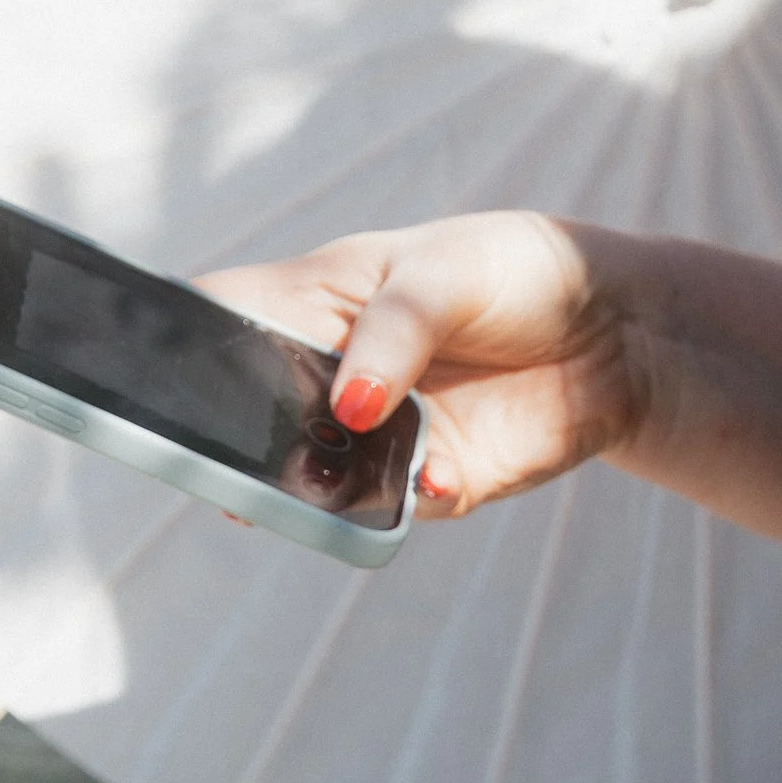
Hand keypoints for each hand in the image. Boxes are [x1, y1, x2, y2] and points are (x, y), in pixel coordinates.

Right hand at [200, 215, 642, 516]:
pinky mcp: (432, 482)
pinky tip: (437, 478)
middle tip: (236, 457)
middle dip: (236, 445)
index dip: (181, 351)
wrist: (621, 331)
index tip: (160, 381)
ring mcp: (376, 436)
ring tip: (328, 478)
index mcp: (311, 304)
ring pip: (313, 481)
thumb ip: (392, 332)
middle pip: (251, 421)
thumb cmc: (512, 272)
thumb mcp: (445, 272)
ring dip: (315, 489)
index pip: (221, 324)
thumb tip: (349, 404)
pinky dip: (408, 502)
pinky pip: (395, 510)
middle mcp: (329, 378)